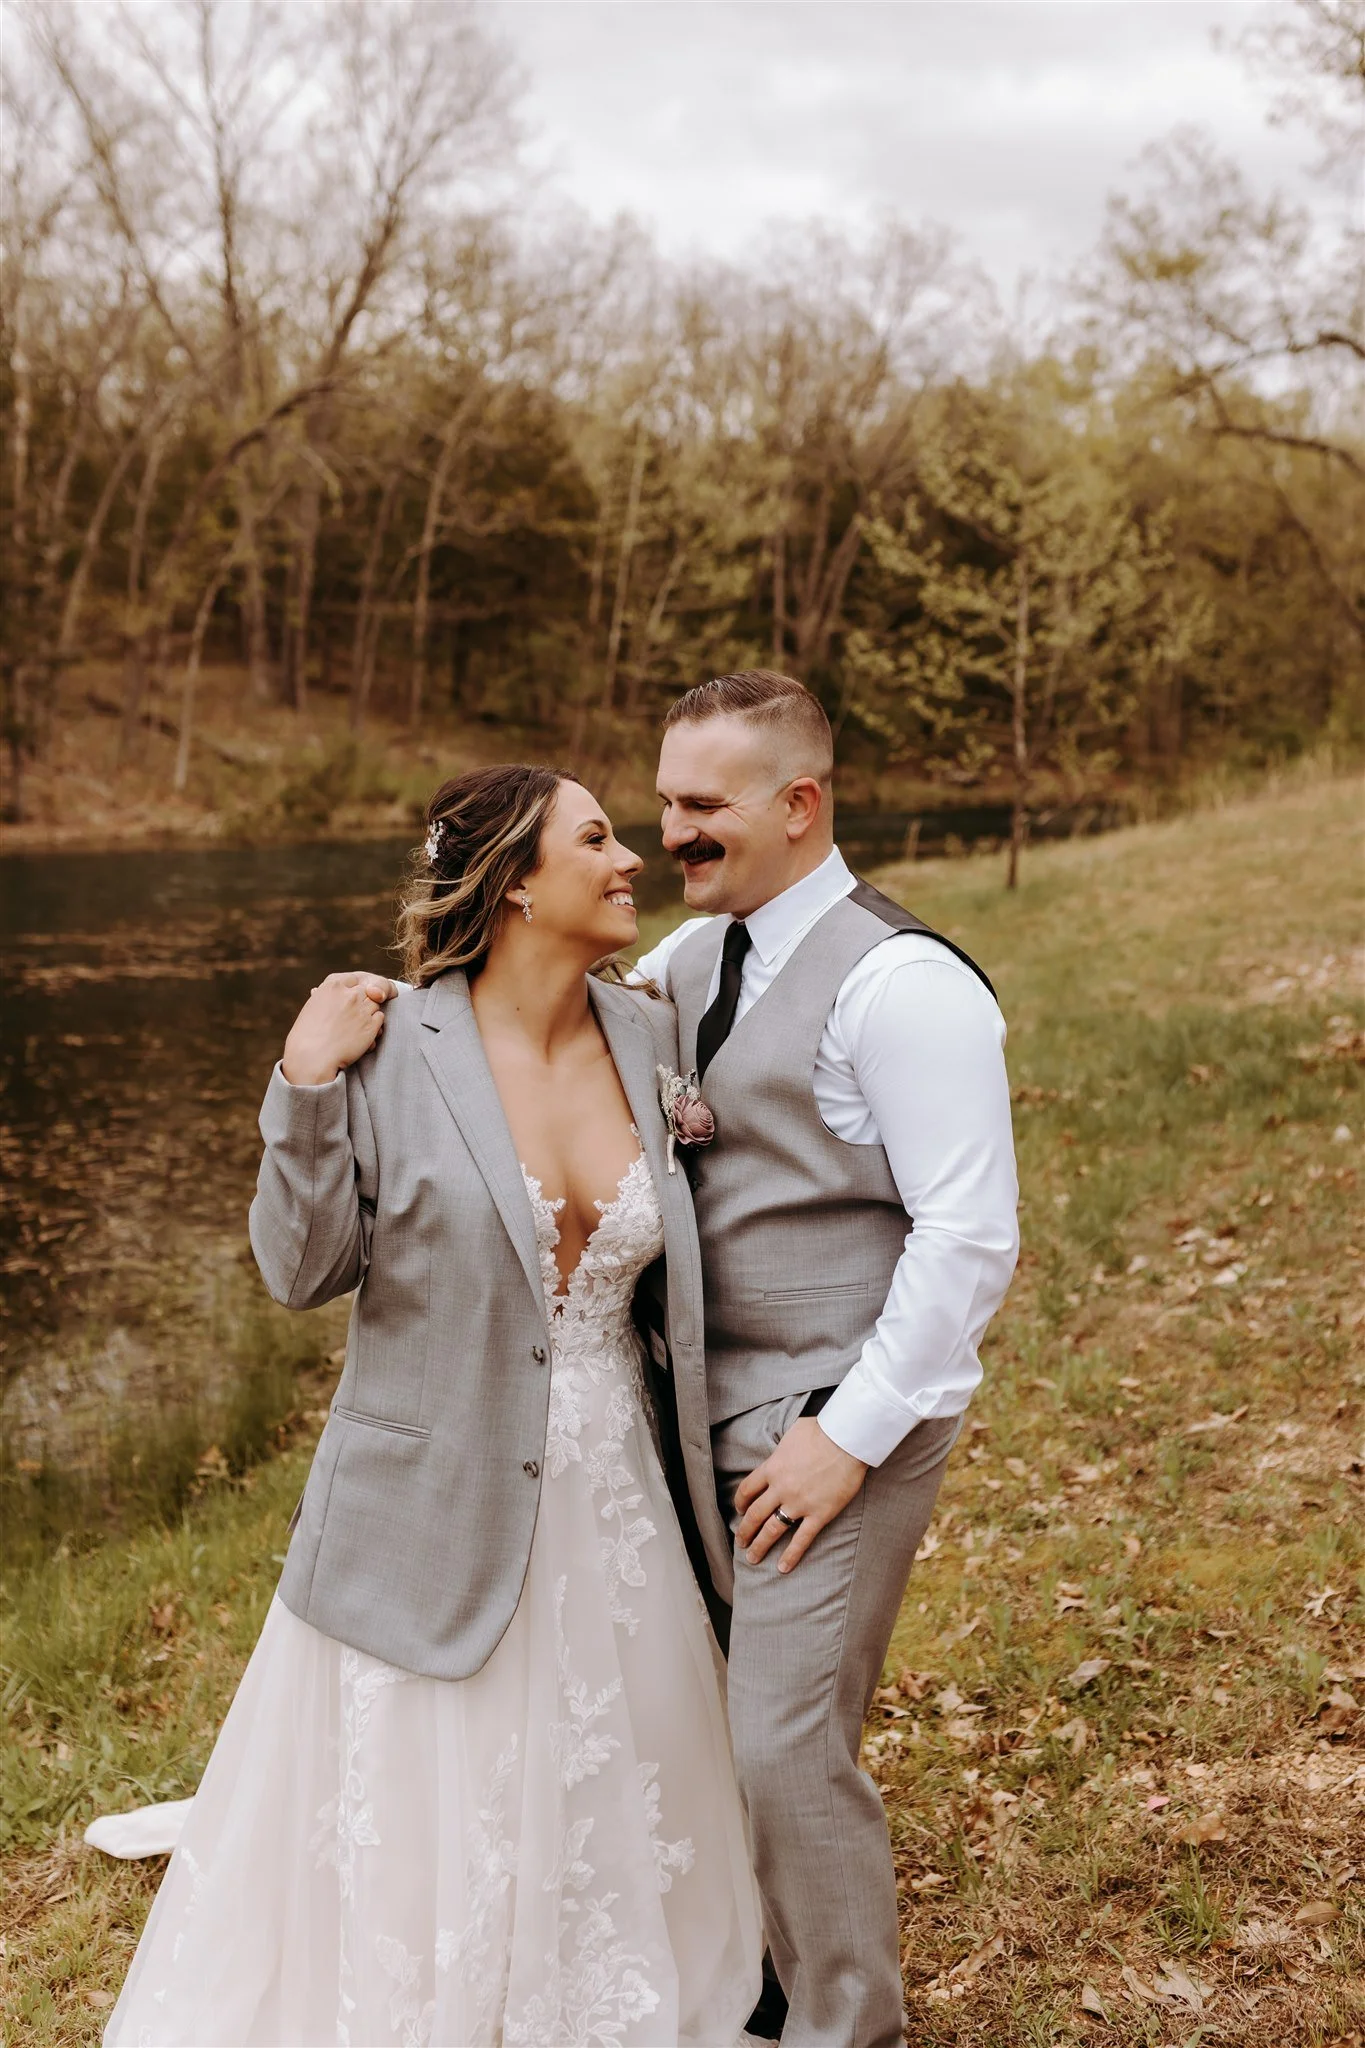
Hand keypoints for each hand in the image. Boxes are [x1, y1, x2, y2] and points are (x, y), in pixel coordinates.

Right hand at [281, 972, 396, 1084]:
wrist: (312, 1057)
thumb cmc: (306, 1036)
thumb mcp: (312, 1008)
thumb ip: (324, 998)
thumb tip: (318, 991)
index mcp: (332, 986)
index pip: (354, 979)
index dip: (355, 989)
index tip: (350, 999)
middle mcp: (349, 995)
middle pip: (367, 991)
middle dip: (363, 1002)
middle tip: (353, 1017)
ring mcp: (362, 1009)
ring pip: (376, 1005)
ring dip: (369, 1014)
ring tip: (356, 1028)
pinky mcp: (371, 1025)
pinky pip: (380, 1018)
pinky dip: (375, 1026)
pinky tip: (362, 1036)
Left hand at [734, 1417, 867, 1573]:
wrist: (847, 1440)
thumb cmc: (823, 1430)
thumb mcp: (794, 1432)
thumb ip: (784, 1446)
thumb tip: (783, 1448)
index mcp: (772, 1467)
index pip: (747, 1489)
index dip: (740, 1503)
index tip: (739, 1511)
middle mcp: (781, 1488)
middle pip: (755, 1514)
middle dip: (745, 1531)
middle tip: (741, 1542)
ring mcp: (799, 1503)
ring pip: (773, 1530)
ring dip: (760, 1545)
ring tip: (752, 1558)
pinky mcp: (819, 1514)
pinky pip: (801, 1539)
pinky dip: (791, 1555)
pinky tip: (782, 1568)